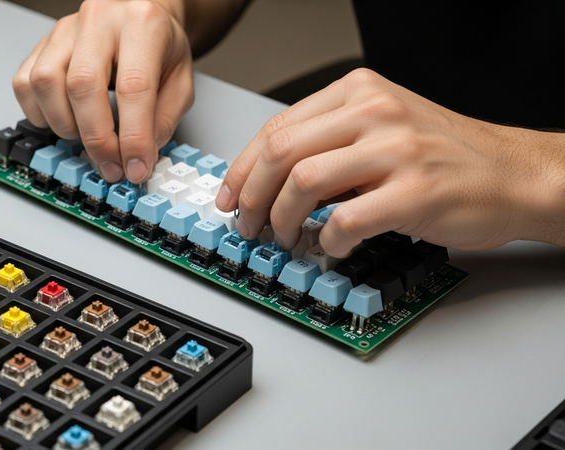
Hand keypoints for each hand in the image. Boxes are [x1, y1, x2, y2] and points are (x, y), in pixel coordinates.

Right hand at [12, 0, 193, 182]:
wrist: (141, 17)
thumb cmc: (160, 46)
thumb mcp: (181, 81)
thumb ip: (163, 120)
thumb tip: (139, 157)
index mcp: (142, 24)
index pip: (133, 87)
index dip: (133, 137)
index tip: (135, 166)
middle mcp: (99, 19)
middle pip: (83, 85)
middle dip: (97, 138)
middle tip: (111, 165)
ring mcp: (65, 30)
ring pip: (46, 83)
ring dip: (65, 125)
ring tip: (88, 137)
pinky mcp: (42, 43)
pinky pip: (25, 83)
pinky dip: (40, 113)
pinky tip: (63, 121)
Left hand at [216, 68, 564, 255]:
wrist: (512, 175)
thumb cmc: (446, 156)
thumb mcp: (383, 126)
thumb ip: (329, 140)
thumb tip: (266, 179)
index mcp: (359, 92)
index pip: (277, 127)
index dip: (242, 167)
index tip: (230, 195)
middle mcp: (374, 113)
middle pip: (281, 152)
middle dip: (251, 196)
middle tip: (246, 224)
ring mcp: (395, 151)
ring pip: (303, 182)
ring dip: (280, 220)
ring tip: (284, 238)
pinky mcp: (414, 193)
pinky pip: (345, 220)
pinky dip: (326, 240)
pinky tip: (330, 245)